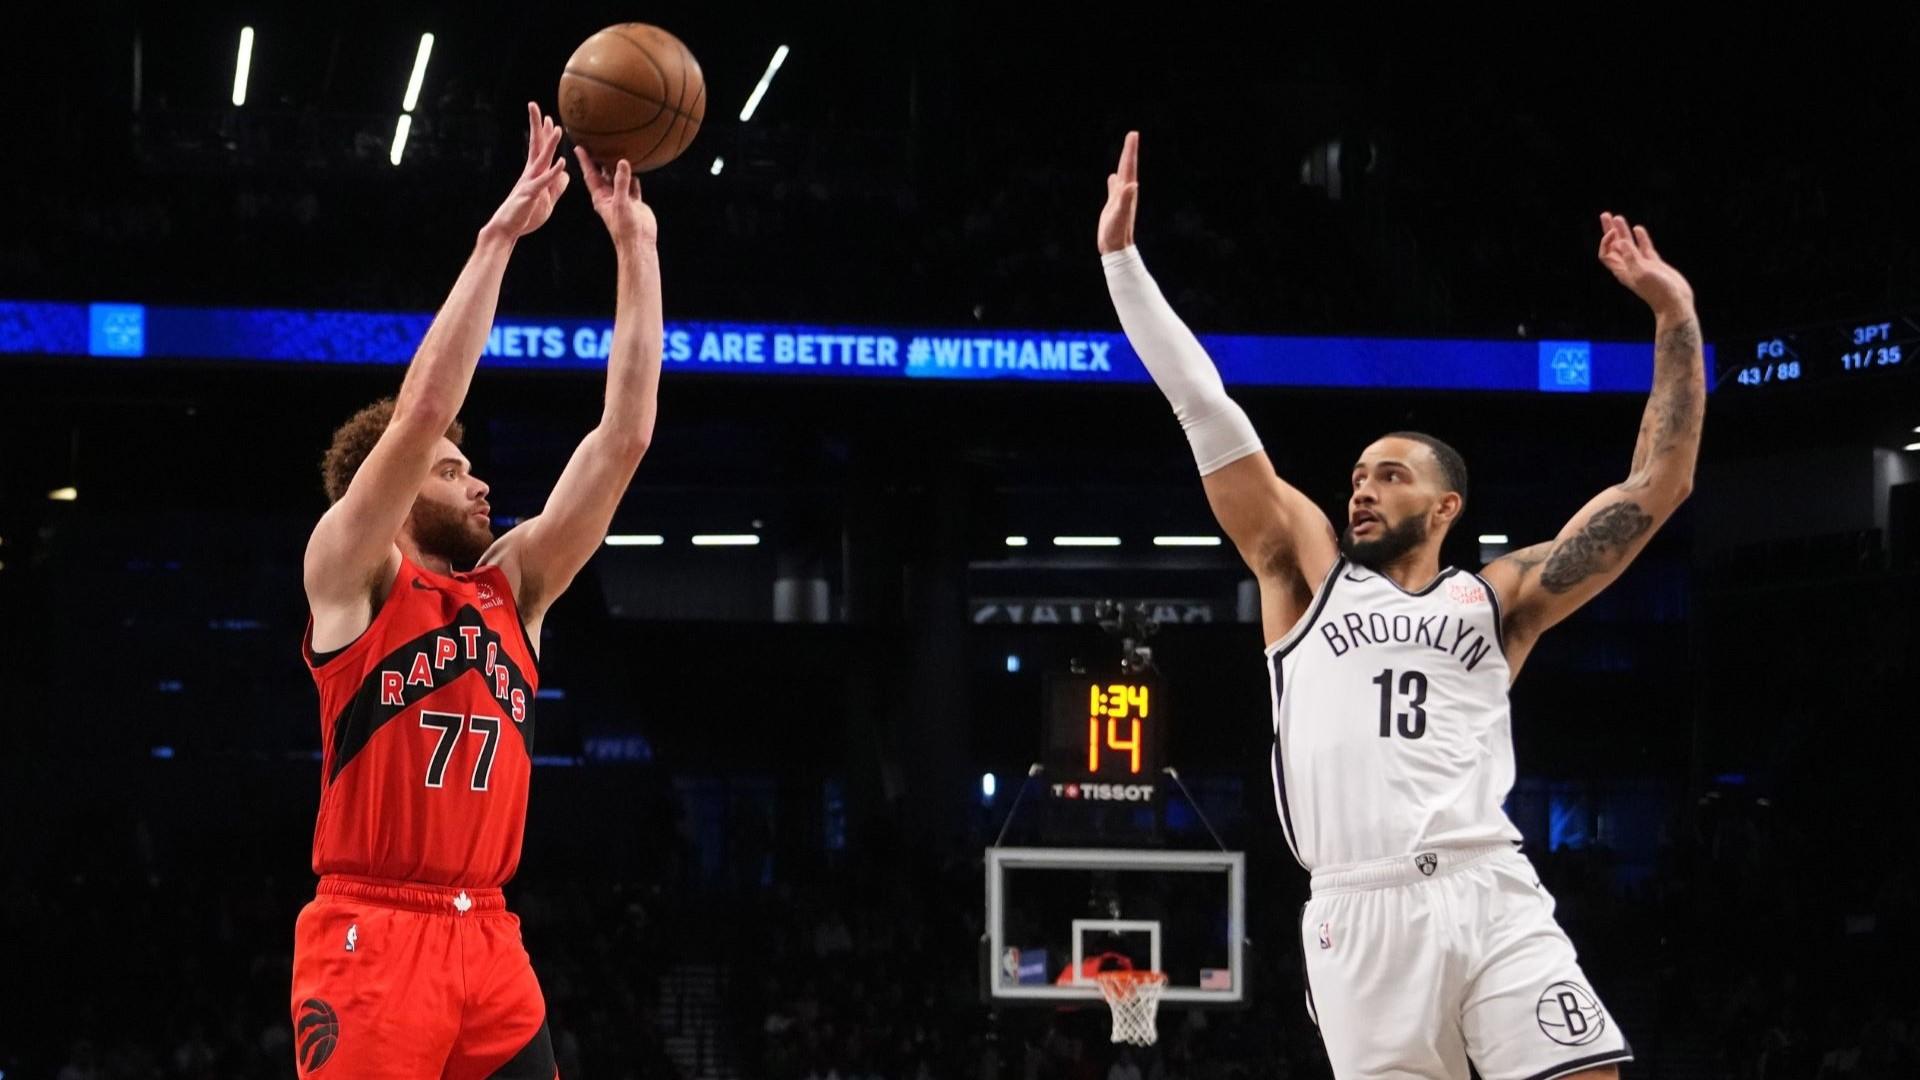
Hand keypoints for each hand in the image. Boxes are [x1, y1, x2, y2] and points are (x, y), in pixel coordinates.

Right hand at [483, 103, 570, 240]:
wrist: (508, 228)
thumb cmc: (525, 215)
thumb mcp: (547, 199)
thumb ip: (556, 186)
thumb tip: (565, 172)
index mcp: (534, 174)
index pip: (540, 150)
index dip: (545, 134)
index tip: (549, 119)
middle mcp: (530, 174)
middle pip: (536, 146)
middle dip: (537, 127)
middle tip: (536, 107)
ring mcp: (530, 182)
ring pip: (541, 159)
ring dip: (550, 144)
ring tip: (557, 129)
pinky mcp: (531, 194)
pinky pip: (544, 182)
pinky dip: (553, 172)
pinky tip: (561, 163)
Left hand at [574, 148, 658, 248]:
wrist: (639, 242)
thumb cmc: (624, 227)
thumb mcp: (621, 203)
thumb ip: (621, 182)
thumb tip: (622, 162)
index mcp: (600, 196)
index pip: (590, 175)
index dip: (585, 161)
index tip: (578, 147)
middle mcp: (609, 195)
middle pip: (603, 173)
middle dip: (599, 159)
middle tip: (596, 141)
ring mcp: (622, 198)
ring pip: (618, 177)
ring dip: (617, 165)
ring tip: (616, 149)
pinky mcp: (634, 201)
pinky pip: (632, 184)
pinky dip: (633, 175)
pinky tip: (635, 166)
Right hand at [1097, 131, 1140, 254]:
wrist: (1116, 248)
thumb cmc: (1117, 233)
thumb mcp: (1120, 215)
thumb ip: (1125, 200)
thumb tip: (1132, 185)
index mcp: (1127, 191)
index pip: (1129, 167)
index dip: (1130, 151)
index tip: (1133, 134)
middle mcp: (1126, 192)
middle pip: (1127, 167)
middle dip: (1129, 151)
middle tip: (1132, 135)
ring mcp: (1120, 199)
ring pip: (1122, 175)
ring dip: (1124, 163)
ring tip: (1126, 151)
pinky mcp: (1113, 205)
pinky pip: (1114, 188)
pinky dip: (1115, 180)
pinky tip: (1113, 177)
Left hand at [1597, 212, 1693, 316]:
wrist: (1675, 302)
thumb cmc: (1658, 291)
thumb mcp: (1642, 273)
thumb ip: (1631, 258)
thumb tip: (1620, 242)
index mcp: (1622, 270)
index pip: (1607, 253)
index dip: (1607, 241)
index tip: (1615, 232)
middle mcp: (1629, 267)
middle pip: (1614, 246)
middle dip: (1610, 230)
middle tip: (1605, 214)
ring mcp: (1642, 264)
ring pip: (1629, 244)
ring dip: (1623, 231)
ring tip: (1618, 217)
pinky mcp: (1654, 264)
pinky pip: (1644, 248)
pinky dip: (1640, 238)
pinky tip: (1638, 228)